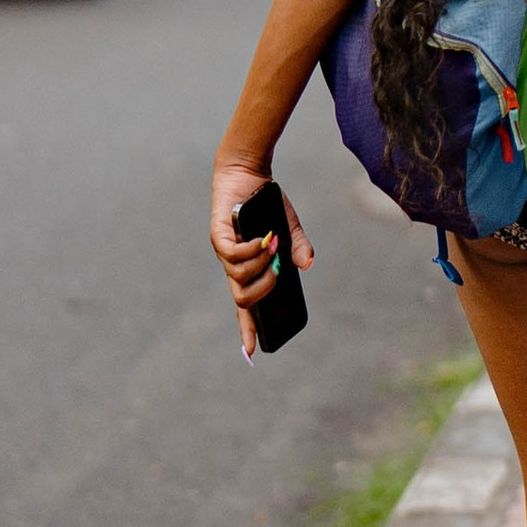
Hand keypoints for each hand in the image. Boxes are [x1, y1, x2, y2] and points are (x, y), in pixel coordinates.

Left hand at [211, 159, 313, 361]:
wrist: (249, 174)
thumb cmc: (267, 203)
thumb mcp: (289, 228)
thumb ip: (299, 248)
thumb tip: (307, 265)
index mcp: (248, 269)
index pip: (245, 308)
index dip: (248, 329)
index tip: (252, 353)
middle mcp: (233, 265)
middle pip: (242, 299)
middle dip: (264, 290)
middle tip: (279, 271)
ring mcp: (224, 252)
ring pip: (238, 278)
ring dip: (261, 266)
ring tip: (273, 246)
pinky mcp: (219, 235)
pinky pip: (233, 255)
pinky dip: (253, 250)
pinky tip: (265, 238)